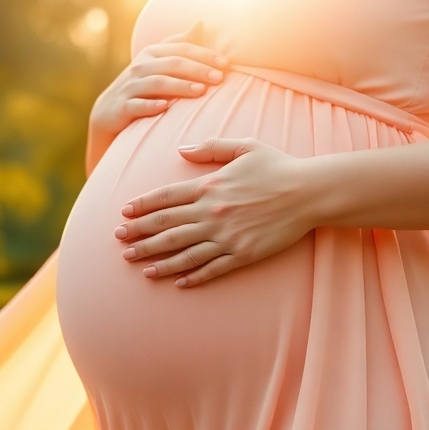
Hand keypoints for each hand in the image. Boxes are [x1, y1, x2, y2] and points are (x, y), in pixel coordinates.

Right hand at [89, 22, 227, 150]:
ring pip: (157, 83)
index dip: (204, 55)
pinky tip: (166, 107)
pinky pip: (137, 105)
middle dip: (198, 69)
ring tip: (201, 91)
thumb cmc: (140, 84)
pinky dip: (151, 105)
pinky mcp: (122, 107)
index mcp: (151, 54)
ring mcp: (129, 87)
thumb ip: (179, 44)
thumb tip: (201, 22)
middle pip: (172, 64)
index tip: (226, 64)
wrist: (108, 111)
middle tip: (219, 78)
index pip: (181, 49)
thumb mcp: (157, 61)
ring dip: (180, 86)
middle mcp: (140, 67)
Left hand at [113, 139, 315, 287]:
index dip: (142, 206)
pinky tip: (177, 283)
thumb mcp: (244, 146)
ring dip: (157, 260)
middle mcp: (213, 213)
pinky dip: (193, 276)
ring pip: (184, 252)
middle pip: (167, 227)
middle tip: (119, 242)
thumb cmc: (278, 166)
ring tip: (138, 266)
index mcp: (210, 186)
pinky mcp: (243, 254)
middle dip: (139, 235)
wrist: (309, 193)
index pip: (166, 198)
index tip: (124, 213)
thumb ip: (210, 147)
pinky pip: (212, 268)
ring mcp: (227, 236)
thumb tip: (181, 149)